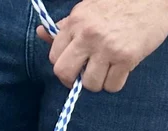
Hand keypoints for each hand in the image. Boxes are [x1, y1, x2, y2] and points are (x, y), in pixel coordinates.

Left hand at [37, 0, 167, 93]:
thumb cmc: (121, 4)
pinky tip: (122, 68)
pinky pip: (112, 86)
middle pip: (64, 73)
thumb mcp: (89, 9)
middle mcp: (88, 34)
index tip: (75, 65)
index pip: (54, 56)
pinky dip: (116, 82)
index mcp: (76, 21)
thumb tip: (41, 34)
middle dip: (73, 80)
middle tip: (86, 75)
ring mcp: (107, 47)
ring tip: (109, 67)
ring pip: (90, 84)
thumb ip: (67, 26)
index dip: (64, 65)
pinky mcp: (126, 57)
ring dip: (99, 82)